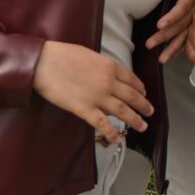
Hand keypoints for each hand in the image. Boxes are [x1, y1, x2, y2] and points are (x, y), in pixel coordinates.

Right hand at [32, 40, 152, 141]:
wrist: (44, 62)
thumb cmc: (62, 55)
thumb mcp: (89, 55)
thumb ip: (101, 66)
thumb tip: (106, 74)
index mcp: (110, 66)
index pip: (131, 79)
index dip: (140, 88)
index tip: (143, 93)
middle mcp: (108, 82)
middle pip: (132, 96)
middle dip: (143, 105)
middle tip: (150, 111)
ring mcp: (98, 97)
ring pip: (123, 111)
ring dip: (136, 120)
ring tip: (143, 126)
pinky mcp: (84, 109)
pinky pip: (102, 124)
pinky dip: (111, 133)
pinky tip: (116, 139)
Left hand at [147, 0, 194, 62]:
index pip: (182, 7)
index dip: (171, 17)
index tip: (159, 25)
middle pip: (181, 24)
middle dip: (165, 36)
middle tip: (150, 44)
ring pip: (187, 34)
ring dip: (173, 47)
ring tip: (161, 58)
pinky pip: (193, 37)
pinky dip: (183, 47)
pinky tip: (174, 56)